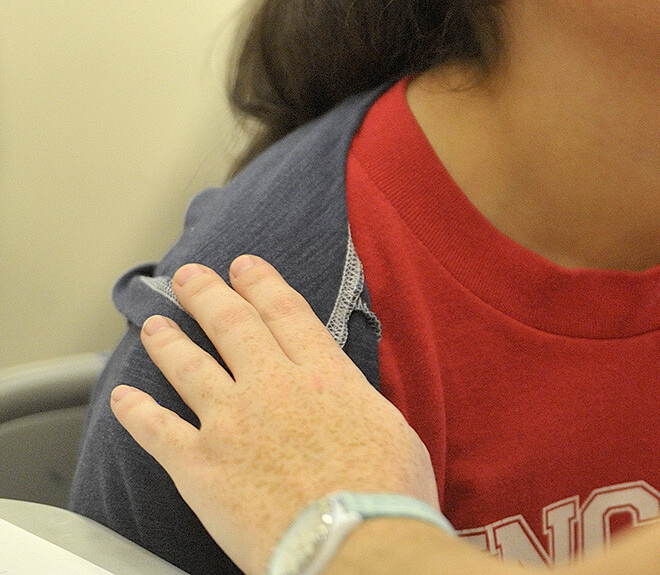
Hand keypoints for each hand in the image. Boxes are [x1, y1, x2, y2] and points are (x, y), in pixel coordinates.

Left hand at [110, 256, 438, 574]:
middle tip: (191, 277)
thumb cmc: (384, 494)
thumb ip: (357, 404)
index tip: (245, 267)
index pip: (285, 312)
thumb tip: (350, 404)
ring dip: (167, 340)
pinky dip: (136, 410)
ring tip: (155, 324)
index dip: (261, 283)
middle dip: (207, 294)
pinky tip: (122, 397)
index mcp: (324, 375)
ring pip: (188, 366)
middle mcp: (273, 385)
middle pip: (231, 325)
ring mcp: (230, 422)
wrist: (351, 539)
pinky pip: (155, 429)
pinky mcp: (199, 465)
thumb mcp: (390, 427)